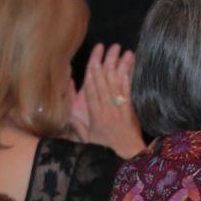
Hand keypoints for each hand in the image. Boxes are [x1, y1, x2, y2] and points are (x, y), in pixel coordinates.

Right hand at [74, 44, 142, 158]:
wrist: (124, 155)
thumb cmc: (103, 146)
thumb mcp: (84, 135)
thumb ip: (75, 118)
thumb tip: (70, 102)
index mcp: (93, 114)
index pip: (90, 88)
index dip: (92, 70)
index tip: (94, 55)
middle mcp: (105, 108)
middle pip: (104, 81)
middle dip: (105, 62)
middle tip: (108, 46)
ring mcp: (118, 108)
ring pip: (116, 82)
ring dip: (119, 64)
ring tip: (121, 49)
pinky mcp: (130, 108)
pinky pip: (128, 88)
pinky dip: (129, 75)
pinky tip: (131, 63)